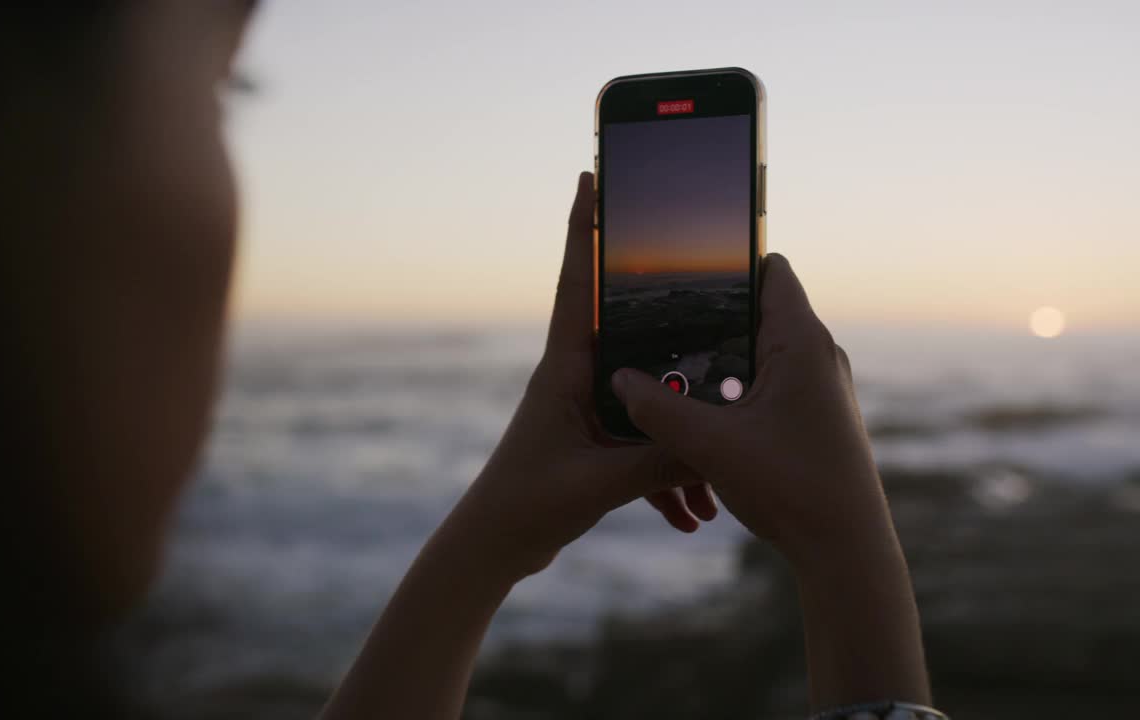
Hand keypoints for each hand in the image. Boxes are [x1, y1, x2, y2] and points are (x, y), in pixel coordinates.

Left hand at [447, 172, 714, 580]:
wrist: (496, 547)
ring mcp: (589, 409)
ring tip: (706, 490)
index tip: (591, 176)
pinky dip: (668, 477)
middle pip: (633, 333)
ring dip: (678, 439)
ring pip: (648, 400)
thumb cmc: (528, 505)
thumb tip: (716, 444)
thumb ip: (659, 462)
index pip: (578, 282)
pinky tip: (688, 516)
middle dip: (673, 325)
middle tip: (713, 297)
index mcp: (565, 368)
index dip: (586, 228)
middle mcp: (577, 378)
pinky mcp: (597, 442)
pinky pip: (645, 444)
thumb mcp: (600, 484)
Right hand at [608, 253, 896, 568]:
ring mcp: (821, 387)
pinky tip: (705, 412)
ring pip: (762, 352)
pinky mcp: (817, 416)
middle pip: (758, 311)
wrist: (846, 550)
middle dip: (711, 317)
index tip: (682, 269)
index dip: (727, 262)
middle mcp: (818, 355)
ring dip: (722, 360)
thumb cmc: (791, 488)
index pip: (770, 270)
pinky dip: (738, 388)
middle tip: (661, 323)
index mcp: (801, 343)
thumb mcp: (709, 446)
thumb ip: (658, 409)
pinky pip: (771, 383)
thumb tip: (618, 379)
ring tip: (674, 369)